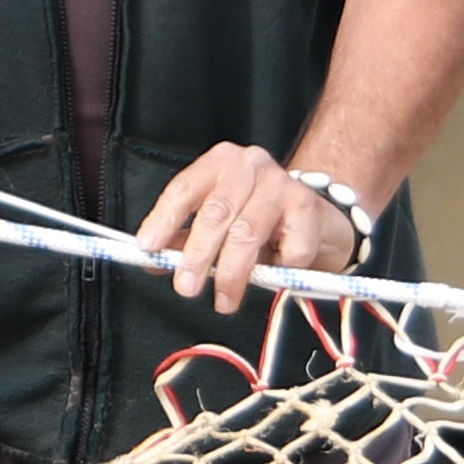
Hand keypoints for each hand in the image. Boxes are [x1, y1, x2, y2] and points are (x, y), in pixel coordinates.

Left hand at [137, 139, 356, 315]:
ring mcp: (282, 184)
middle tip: (186, 287)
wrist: (316, 216)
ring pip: (247, 234)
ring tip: (224, 300)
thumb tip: (153, 260)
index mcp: (220, 163)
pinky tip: (273, 275)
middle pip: (216, 212)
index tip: (147, 248)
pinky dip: (277, 270)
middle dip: (197, 255)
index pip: (185, 188)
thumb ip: (185, 238)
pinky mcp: (308, 208)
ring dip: (232, 274)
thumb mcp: (220, 223)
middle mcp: (250, 166)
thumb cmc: (259, 218)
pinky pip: (287, 249)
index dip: (163, 219)